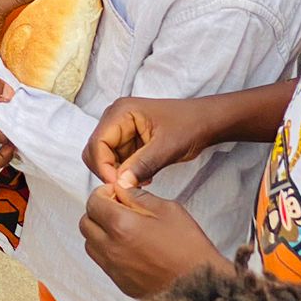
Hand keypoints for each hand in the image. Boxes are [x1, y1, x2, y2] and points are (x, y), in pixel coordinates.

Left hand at [79, 185, 229, 298]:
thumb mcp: (168, 209)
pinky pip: (103, 263)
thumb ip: (138, 196)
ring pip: (91, 244)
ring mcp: (115, 269)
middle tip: (117, 208)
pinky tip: (128, 246)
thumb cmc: (190, 249)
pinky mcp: (121, 283)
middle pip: (86, 223)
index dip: (104, 193)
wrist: (203, 285)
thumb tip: (121, 189)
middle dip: (98, 211)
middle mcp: (113, 248)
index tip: (117, 194)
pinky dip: (108, 251)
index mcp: (121, 226)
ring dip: (100, 232)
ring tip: (122, 228)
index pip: (93, 202)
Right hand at [83, 96, 216, 188]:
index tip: (119, 187)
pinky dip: (126, 171)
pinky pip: (118, 159)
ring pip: (105, 157)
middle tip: (128, 188)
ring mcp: (121, 129)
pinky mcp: (129, 139)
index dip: (103, 167)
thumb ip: (142, 165)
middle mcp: (115, 118)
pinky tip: (144, 177)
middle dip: (108, 171)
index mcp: (120, 112)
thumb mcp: (166, 148)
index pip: (96, 143)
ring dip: (118, 173)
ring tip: (141, 181)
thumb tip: (120, 185)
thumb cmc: (188, 127)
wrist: (205, 122)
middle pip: (96, 150)